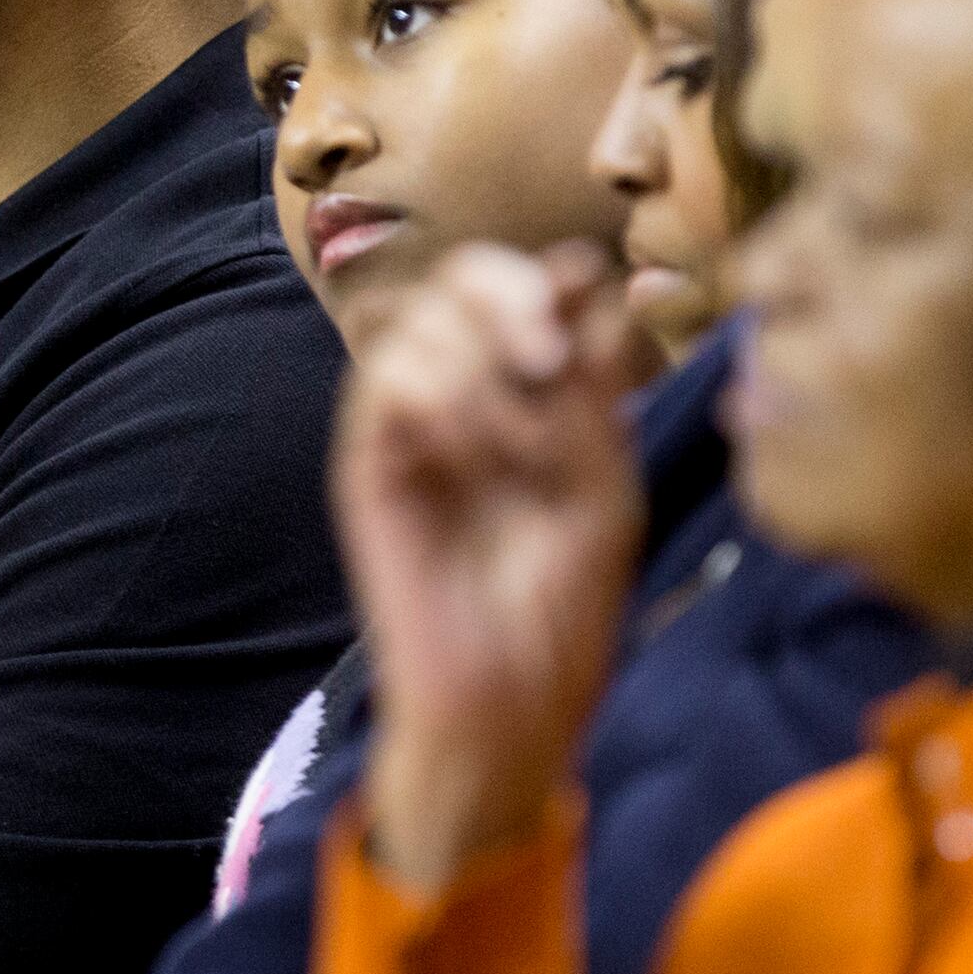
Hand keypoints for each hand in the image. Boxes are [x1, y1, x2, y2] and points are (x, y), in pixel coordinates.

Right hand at [338, 245, 644, 894]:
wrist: (509, 702)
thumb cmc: (566, 608)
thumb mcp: (606, 485)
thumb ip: (592, 383)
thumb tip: (583, 272)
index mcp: (527, 402)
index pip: (525, 284)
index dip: (552, 279)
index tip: (589, 314)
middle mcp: (461, 403)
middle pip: (459, 279)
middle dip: (506, 298)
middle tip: (546, 361)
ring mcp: (408, 433)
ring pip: (417, 322)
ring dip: (478, 369)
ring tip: (517, 450)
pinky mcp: (366, 468)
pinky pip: (383, 382)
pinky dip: (437, 401)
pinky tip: (469, 460)